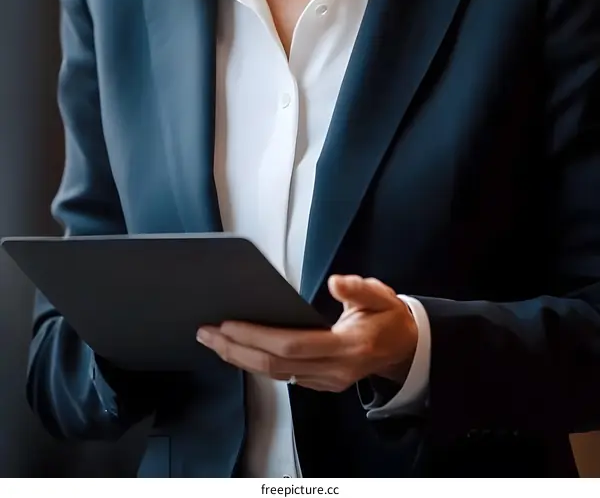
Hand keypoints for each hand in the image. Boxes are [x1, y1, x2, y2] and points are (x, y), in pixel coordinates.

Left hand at [196, 273, 417, 392]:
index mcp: (348, 346)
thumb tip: (336, 282)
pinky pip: (283, 376)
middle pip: (276, 365)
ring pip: (275, 375)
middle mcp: (334, 370)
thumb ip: (360, 289)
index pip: (293, 346)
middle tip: (206, 332)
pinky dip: (256, 363)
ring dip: (240, 359)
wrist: (406, 349)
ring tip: (212, 340)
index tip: (229, 322)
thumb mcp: (383, 296)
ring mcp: (326, 381)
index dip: (258, 336)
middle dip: (237, 349)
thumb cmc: (390, 317)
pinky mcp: (320, 383)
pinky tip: (237, 350)